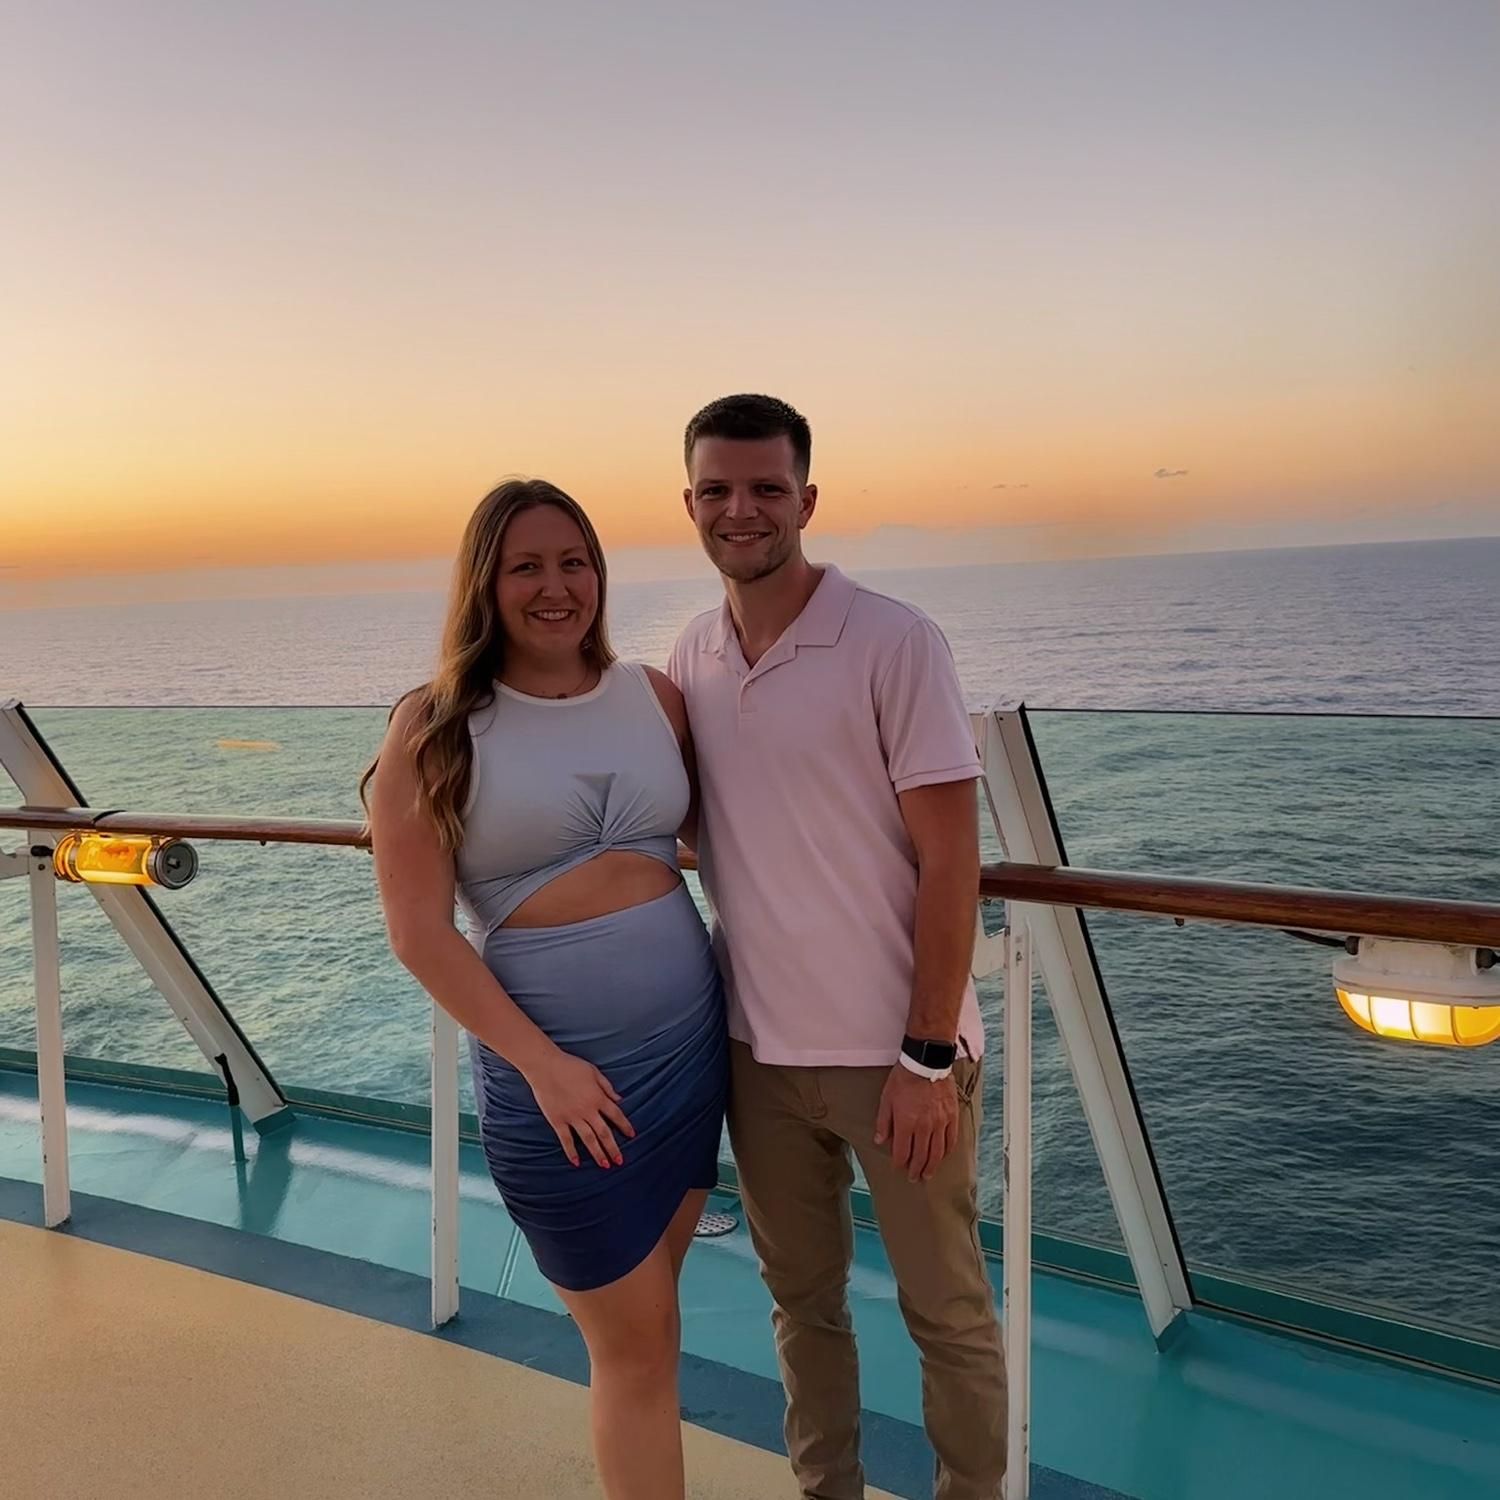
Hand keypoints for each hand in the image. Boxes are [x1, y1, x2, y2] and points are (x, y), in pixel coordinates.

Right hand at [522, 1048, 634, 1167]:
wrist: (545, 1066)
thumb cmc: (570, 1066)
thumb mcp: (594, 1072)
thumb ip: (607, 1087)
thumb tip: (619, 1100)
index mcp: (597, 1097)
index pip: (616, 1115)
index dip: (625, 1126)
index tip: (632, 1135)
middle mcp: (587, 1110)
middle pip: (604, 1133)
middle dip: (613, 1148)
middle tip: (620, 1161)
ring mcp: (572, 1117)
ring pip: (588, 1139)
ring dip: (597, 1153)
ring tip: (604, 1165)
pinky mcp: (557, 1120)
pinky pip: (566, 1140)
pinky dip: (571, 1152)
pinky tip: (577, 1162)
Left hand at [875, 1064, 958, 1182]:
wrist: (926, 1062)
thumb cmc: (904, 1078)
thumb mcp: (886, 1098)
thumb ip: (883, 1122)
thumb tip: (879, 1140)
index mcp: (906, 1123)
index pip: (902, 1152)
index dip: (898, 1163)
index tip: (897, 1168)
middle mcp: (924, 1127)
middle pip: (920, 1156)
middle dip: (915, 1170)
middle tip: (913, 1178)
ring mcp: (940, 1123)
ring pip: (936, 1153)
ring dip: (931, 1166)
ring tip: (927, 1175)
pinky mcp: (952, 1116)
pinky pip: (951, 1140)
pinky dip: (946, 1152)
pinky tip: (943, 1157)